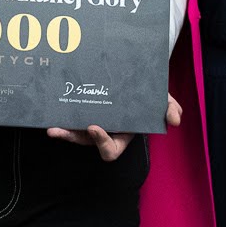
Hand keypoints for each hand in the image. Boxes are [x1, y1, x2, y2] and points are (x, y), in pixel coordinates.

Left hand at [45, 95, 177, 160]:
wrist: (135, 76)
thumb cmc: (148, 94)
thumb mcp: (162, 100)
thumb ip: (169, 108)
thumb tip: (175, 120)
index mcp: (122, 135)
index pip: (110, 150)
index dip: (102, 143)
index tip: (94, 127)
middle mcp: (104, 131)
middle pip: (85, 141)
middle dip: (71, 137)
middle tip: (59, 130)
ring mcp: (91, 120)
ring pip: (73, 132)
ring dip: (61, 130)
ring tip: (50, 127)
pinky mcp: (81, 109)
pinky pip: (69, 117)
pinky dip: (59, 115)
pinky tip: (50, 111)